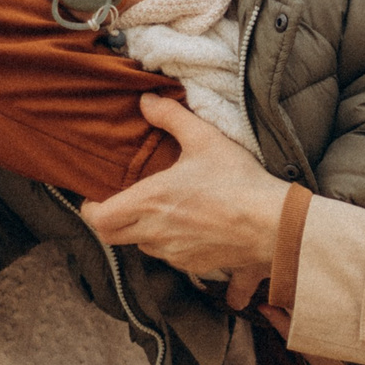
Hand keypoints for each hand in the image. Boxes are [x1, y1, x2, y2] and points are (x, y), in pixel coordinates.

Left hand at [85, 94, 290, 300]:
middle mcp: (155, 232)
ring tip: (163, 213)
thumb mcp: (205, 138)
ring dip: (145, 232)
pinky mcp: (195, 265)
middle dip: (113, 221)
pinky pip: (171, 257)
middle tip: (124, 205)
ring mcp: (174, 252)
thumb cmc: (238, 182)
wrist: (273, 225)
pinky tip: (191, 228)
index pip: (98, 218)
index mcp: (150, 202)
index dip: (91, 209)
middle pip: (112, 237)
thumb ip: (170, 116)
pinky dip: (173, 244)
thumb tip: (145, 99)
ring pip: (143, 246)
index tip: (98, 198)